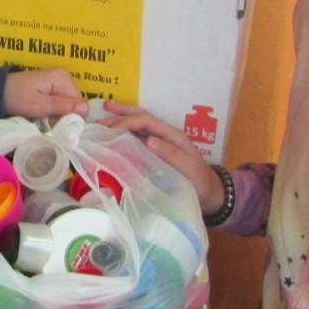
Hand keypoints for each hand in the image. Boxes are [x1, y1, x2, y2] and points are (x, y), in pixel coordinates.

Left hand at [4, 68, 88, 120]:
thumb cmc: (17, 98)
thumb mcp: (39, 105)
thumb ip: (62, 106)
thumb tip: (87, 109)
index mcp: (63, 78)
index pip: (80, 104)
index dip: (70, 117)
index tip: (54, 124)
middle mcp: (65, 77)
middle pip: (75, 105)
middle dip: (63, 116)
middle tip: (45, 121)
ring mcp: (60, 81)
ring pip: (69, 106)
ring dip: (58, 115)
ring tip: (42, 118)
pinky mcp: (54, 88)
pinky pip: (61, 104)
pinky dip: (54, 112)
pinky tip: (43, 114)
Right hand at [97, 101, 222, 214]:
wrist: (208, 193)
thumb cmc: (199, 181)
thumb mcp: (188, 168)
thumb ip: (170, 154)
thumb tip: (147, 139)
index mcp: (171, 135)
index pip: (146, 121)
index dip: (128, 121)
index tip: (110, 129)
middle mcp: (164, 135)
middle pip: (140, 117)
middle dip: (120, 114)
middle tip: (100, 116)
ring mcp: (159, 143)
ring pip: (137, 126)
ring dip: (119, 121)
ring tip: (101, 119)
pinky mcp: (154, 153)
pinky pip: (136, 139)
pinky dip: (122, 135)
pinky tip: (111, 137)